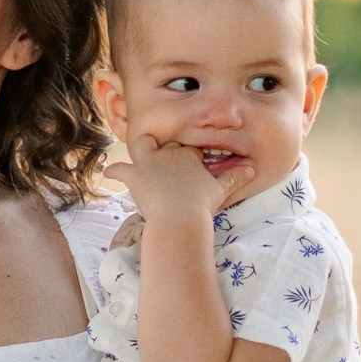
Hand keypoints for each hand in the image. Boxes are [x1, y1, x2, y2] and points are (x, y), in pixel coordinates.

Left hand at [123, 128, 244, 222]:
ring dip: (141, 148)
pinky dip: (113, 171)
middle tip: (168, 158)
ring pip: (143, 145)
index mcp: (190, 155)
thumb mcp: (221, 190)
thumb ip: (235, 177)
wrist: (179, 216)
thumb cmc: (201, 204)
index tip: (191, 161)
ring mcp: (150, 162)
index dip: (190, 154)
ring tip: (141, 153)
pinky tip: (108, 172)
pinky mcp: (135, 174)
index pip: (190, 149)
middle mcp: (169, 153)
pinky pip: (119, 168)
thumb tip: (252, 168)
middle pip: (168, 145)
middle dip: (168, 150)